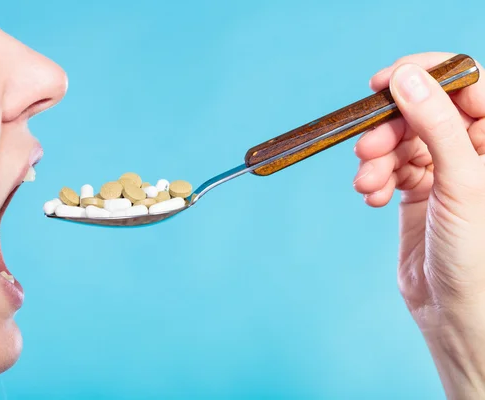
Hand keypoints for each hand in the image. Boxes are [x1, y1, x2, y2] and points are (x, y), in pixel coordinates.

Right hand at [352, 52, 484, 397]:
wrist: (454, 313)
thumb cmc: (476, 255)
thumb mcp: (460, 181)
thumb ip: (435, 124)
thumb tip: (407, 77)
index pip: (467, 85)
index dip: (426, 77)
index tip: (387, 81)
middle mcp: (473, 152)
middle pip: (423, 113)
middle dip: (390, 129)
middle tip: (365, 146)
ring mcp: (443, 172)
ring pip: (401, 142)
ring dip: (377, 160)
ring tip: (367, 183)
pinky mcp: (418, 192)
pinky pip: (391, 169)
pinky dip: (376, 179)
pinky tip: (373, 198)